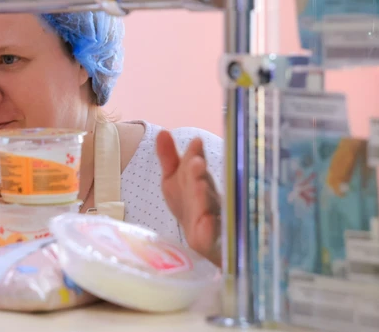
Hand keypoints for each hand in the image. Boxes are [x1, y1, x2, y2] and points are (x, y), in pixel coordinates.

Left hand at [156, 130, 221, 266]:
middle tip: (195, 162)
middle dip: (199, 176)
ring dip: (205, 199)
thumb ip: (169, 159)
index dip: (194, 157)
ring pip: (211, 212)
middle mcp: (211, 203)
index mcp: (201, 186)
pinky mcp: (213, 246)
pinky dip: (210, 231)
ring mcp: (215, 225)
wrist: (203, 244)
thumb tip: (163, 132)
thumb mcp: (175, 181)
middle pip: (205, 188)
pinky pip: (212, 240)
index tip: (195, 142)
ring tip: (200, 186)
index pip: (197, 170)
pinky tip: (206, 222)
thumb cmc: (189, 207)